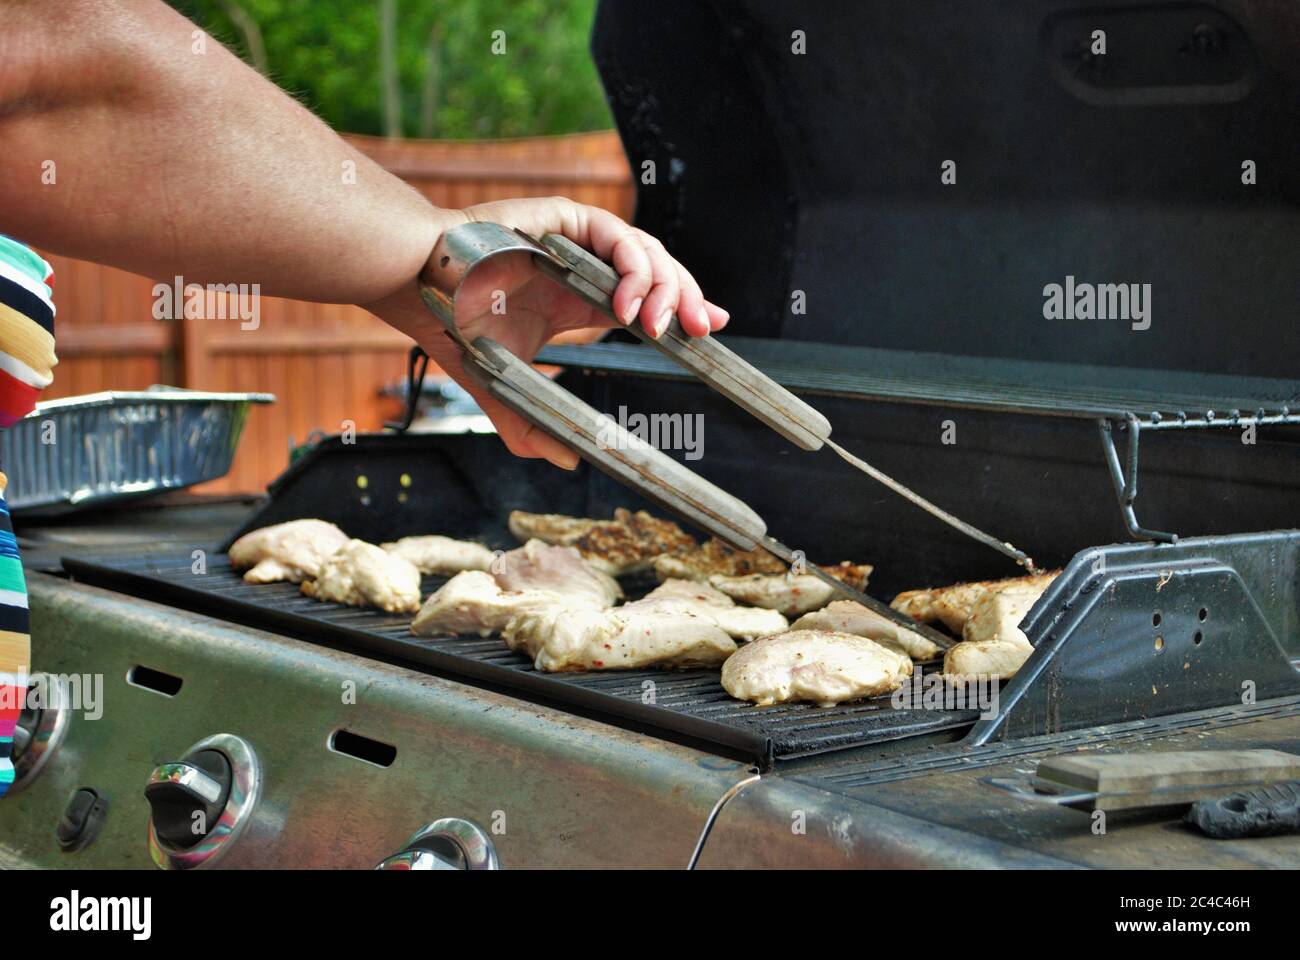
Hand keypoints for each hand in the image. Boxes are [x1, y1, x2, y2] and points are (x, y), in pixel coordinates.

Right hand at [368, 197, 728, 469]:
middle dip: (687, 298)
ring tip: (663, 325)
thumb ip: (530, 428)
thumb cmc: (453, 327)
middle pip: (655, 274)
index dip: (680, 309)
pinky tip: (631, 304)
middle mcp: (582, 266)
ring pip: (645, 252)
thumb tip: (567, 464)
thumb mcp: (502, 389)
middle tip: (703, 331)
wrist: (419, 288)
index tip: (710, 331)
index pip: (643, 300)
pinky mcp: (567, 218)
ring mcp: (577, 240)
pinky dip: (633, 267)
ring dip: (665, 285)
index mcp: (577, 299)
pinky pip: (617, 235)